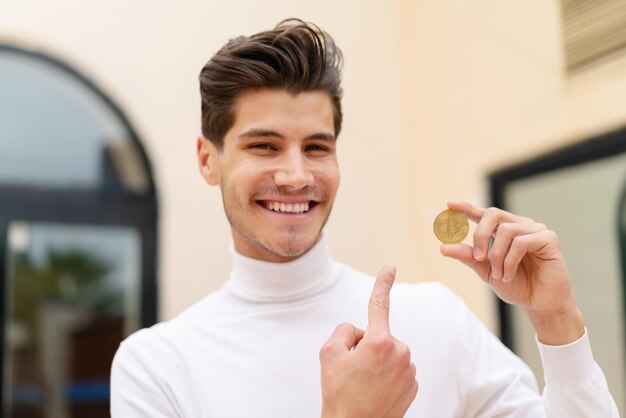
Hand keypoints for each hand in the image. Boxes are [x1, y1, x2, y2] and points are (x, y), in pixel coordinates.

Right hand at [319, 264, 417, 417]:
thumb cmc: (340, 394)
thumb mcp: (329, 353)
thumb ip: (344, 330)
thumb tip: (359, 332)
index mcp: (380, 342)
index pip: (380, 304)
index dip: (383, 282)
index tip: (390, 266)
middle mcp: (400, 353)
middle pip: (377, 336)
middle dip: (364, 346)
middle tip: (352, 371)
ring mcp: (409, 370)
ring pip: (387, 354)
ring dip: (375, 363)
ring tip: (362, 384)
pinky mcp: (413, 385)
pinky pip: (396, 370)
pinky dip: (385, 376)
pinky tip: (374, 391)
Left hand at [440, 201, 583, 344]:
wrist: (539, 304)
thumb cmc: (516, 285)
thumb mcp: (486, 271)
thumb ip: (468, 257)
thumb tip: (443, 247)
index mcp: (505, 230)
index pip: (484, 214)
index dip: (467, 207)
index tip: (449, 204)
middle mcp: (520, 225)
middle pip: (493, 215)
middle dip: (480, 235)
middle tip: (478, 257)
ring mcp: (536, 230)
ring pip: (505, 230)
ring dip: (497, 256)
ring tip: (499, 275)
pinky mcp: (549, 238)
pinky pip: (521, 242)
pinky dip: (510, 260)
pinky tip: (508, 274)